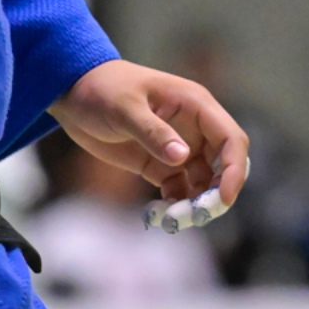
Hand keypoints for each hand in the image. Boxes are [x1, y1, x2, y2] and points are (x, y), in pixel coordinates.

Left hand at [50, 59, 249, 204]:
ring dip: (195, 205)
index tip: (224, 199)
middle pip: (223, 166)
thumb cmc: (102, 89)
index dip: (234, 170)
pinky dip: (175, 205)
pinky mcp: (160, 165)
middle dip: (216, 194)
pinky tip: (157, 215)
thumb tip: (182, 157)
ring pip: (204, 183)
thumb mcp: (125, 108)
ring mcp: (179, 148)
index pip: (230, 139)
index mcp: (195, 105)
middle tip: (193, 216)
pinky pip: (179, 191)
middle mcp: (194, 128)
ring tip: (171, 219)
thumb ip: (152, 132)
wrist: (73, 93)